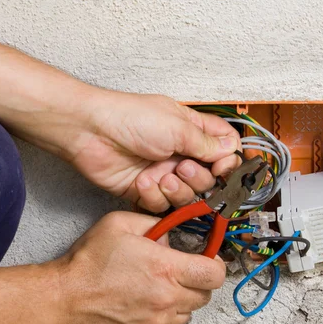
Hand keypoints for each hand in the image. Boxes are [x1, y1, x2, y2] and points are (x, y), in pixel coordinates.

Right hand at [48, 211, 225, 323]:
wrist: (63, 300)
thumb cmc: (88, 263)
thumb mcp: (120, 224)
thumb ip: (154, 224)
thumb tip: (172, 232)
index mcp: (165, 268)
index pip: (214, 273)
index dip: (215, 263)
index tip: (207, 258)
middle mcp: (167, 298)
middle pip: (206, 294)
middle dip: (198, 280)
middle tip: (181, 269)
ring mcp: (158, 321)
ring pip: (190, 312)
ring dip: (183, 298)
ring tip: (161, 286)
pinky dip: (166, 313)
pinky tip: (147, 300)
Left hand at [67, 91, 240, 211]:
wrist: (91, 132)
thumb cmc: (130, 118)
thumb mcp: (177, 127)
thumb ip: (207, 143)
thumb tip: (231, 151)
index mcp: (191, 131)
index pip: (223, 149)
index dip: (227, 163)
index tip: (223, 169)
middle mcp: (180, 153)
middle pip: (208, 179)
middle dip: (198, 178)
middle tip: (183, 167)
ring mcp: (163, 172)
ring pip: (187, 196)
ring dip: (177, 189)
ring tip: (161, 175)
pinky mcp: (145, 190)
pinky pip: (161, 205)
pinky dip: (153, 196)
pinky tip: (141, 181)